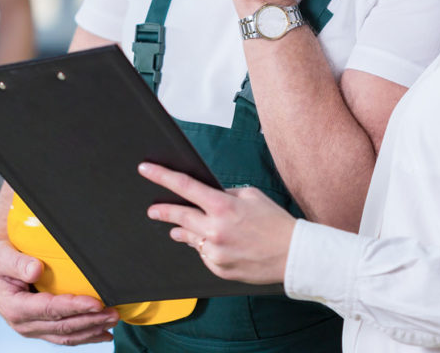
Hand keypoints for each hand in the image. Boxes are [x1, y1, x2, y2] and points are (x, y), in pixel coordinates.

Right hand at [0, 227, 118, 344]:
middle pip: (63, 326)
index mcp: (15, 307)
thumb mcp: (1, 256)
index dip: (75, 307)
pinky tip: (102, 333)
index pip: (50, 309)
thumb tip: (36, 269)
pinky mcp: (41, 328)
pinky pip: (64, 335)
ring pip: (66, 335)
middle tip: (113, 313)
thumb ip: (18, 263)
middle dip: (91, 321)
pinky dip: (85, 335)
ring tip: (112, 321)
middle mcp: (24, 323)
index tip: (96, 302)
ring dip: (92, 330)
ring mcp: (33, 328)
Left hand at [139, 162, 294, 284]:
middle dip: (162, 211)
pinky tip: (219, 244)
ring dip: (183, 231)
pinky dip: (206, 248)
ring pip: (189, 238)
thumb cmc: (275, 222)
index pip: (184, 186)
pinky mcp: (218, 269)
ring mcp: (215, 252)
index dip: (161, 176)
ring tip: (179, 227)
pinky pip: (204, 255)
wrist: (293, 254)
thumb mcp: (251, 196)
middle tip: (152, 210)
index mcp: (223, 206)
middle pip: (178, 216)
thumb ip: (225, 194)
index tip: (146, 170)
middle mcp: (215, 230)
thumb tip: (206, 196)